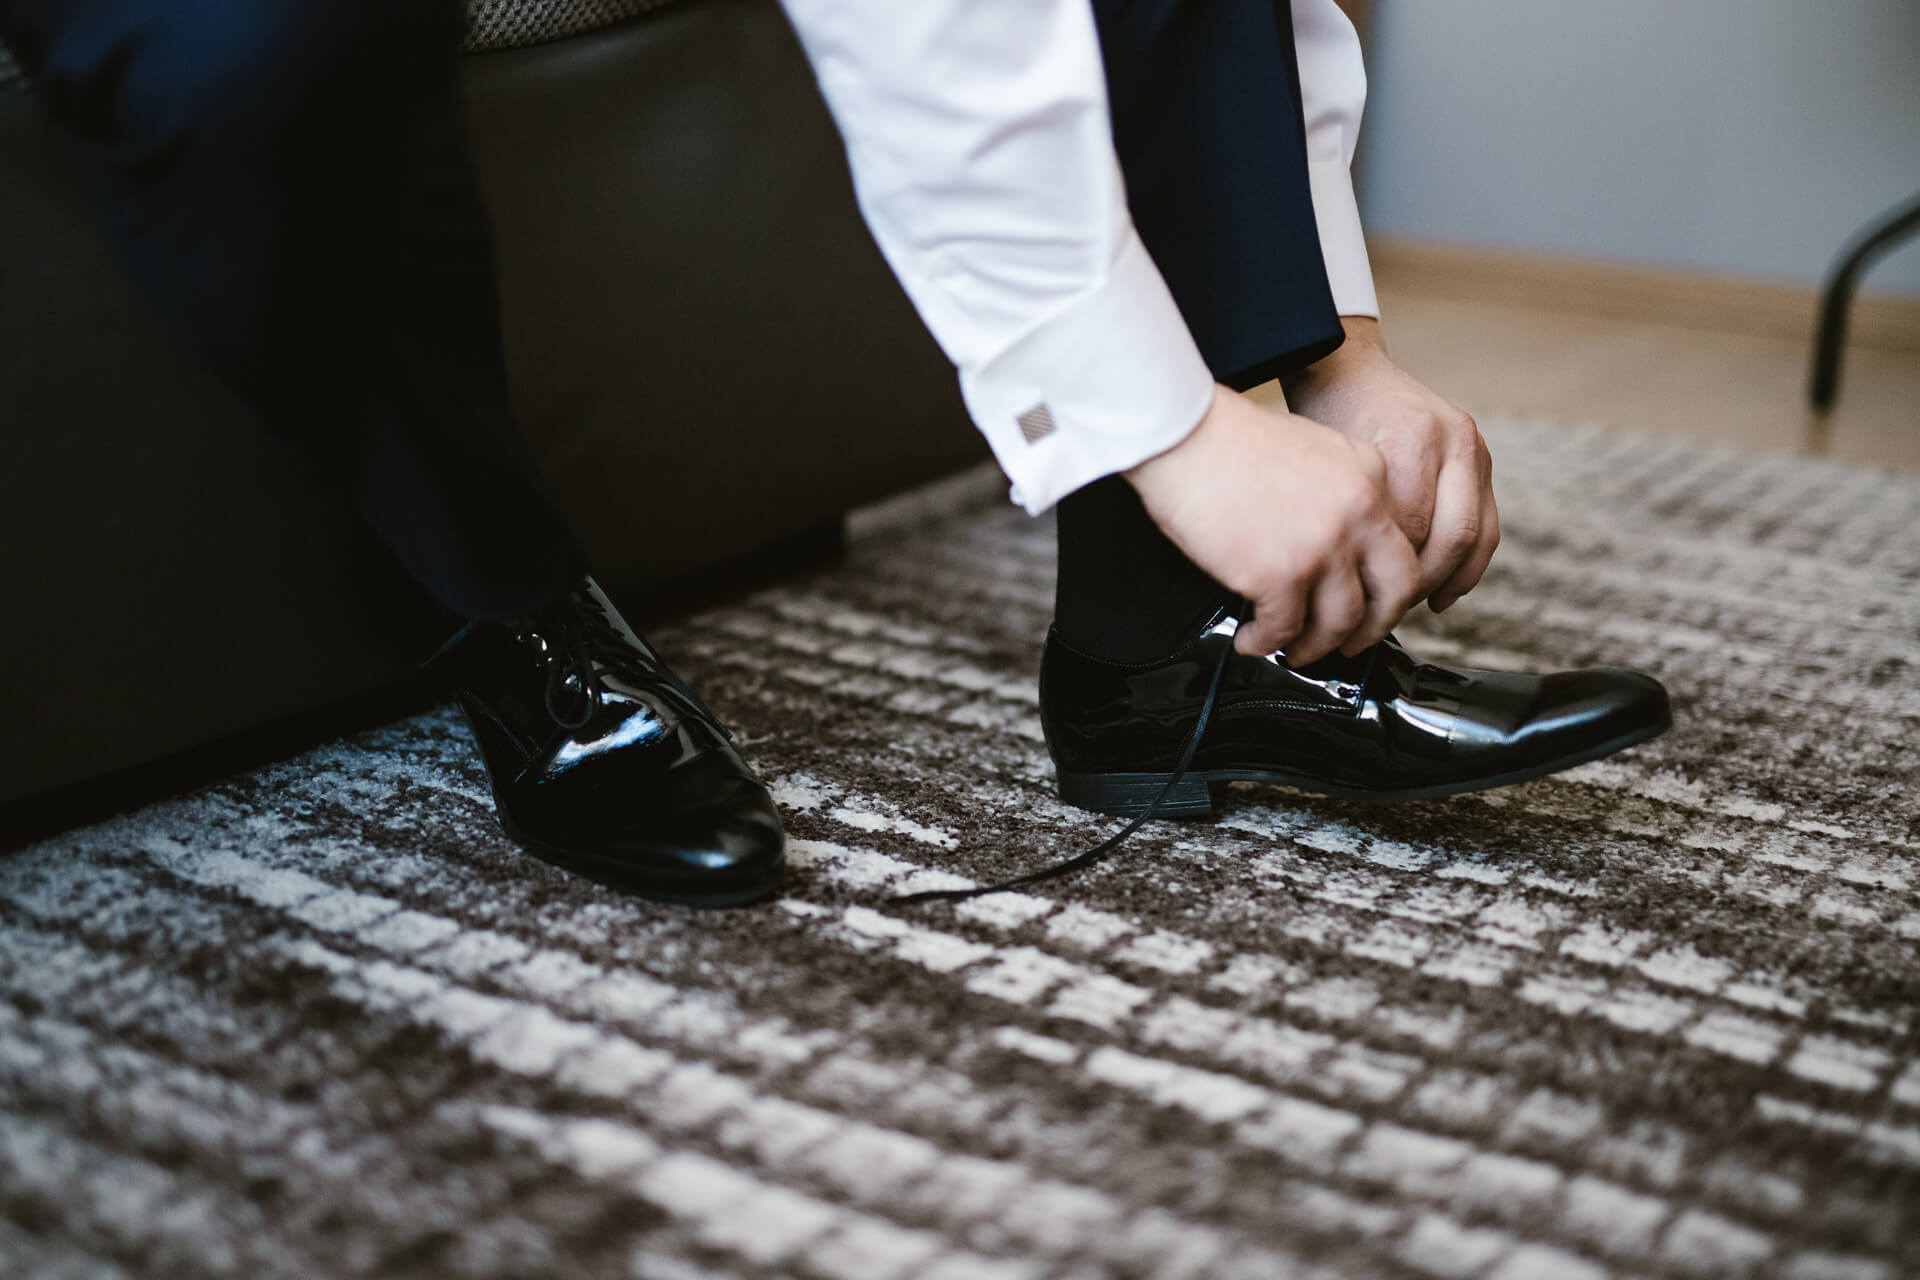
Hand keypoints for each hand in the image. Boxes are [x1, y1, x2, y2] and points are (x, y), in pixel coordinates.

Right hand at [1125, 385, 1420, 663]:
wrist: (1183, 433)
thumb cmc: (1227, 440)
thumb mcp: (1311, 449)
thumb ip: (1337, 493)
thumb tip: (1330, 546)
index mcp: (1370, 475)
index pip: (1402, 542)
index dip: (1384, 582)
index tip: (1366, 599)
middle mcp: (1359, 511)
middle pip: (1396, 588)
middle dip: (1375, 627)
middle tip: (1352, 641)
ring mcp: (1324, 546)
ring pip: (1343, 621)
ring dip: (1317, 646)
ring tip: (1294, 649)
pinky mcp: (1281, 575)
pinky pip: (1284, 629)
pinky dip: (1266, 642)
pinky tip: (1251, 639)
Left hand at [1282, 317, 1498, 611]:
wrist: (1350, 369)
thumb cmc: (1327, 417)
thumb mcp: (1328, 460)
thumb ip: (1350, 511)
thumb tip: (1344, 583)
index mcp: (1414, 436)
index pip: (1409, 528)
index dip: (1384, 572)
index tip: (1356, 601)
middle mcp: (1454, 439)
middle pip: (1450, 536)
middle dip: (1417, 584)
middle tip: (1380, 613)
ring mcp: (1474, 448)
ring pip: (1476, 536)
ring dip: (1445, 581)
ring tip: (1409, 607)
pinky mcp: (1483, 459)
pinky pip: (1487, 526)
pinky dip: (1467, 566)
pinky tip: (1440, 595)